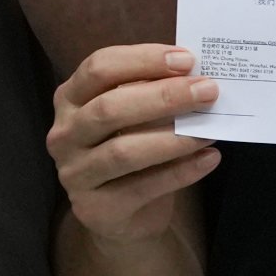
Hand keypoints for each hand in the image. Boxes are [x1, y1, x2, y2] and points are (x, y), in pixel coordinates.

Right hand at [46, 44, 221, 243]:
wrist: (120, 216)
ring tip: (211, 129)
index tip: (187, 60)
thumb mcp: (131, 116)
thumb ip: (151, 94)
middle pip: (109, 108)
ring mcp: (75, 173)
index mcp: (69, 99)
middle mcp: (63, 134)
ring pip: (124, 151)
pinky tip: (209, 158)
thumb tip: (195, 76)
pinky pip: (143, 187)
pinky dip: (181, 171)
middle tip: (207, 91)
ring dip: (174, 138)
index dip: (141, 60)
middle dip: (163, 96)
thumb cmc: (129, 149)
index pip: (98, 68)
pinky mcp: (96, 209)